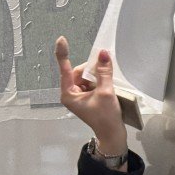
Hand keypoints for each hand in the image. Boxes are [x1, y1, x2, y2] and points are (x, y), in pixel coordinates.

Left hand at [55, 36, 127, 155]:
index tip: (61, 39)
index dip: (63, 53)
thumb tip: (103, 54)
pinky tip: (107, 88)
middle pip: (79, 72)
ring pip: (86, 77)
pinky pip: (91, 83)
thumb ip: (104, 72)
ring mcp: (78, 96)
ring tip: (108, 87)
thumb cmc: (106, 117)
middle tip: (105, 76)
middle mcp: (70, 93)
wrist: (113, 135)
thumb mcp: (106, 93)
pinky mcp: (86, 98)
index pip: (65, 68)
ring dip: (98, 77)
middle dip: (92, 71)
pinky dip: (99, 82)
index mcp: (68, 93)